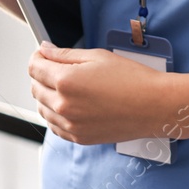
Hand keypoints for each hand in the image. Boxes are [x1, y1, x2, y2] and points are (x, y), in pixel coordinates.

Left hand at [28, 42, 188, 144]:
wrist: (154, 106)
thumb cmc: (133, 80)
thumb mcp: (98, 57)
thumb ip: (66, 54)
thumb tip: (45, 51)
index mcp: (66, 81)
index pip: (34, 67)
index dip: (38, 56)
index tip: (44, 54)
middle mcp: (63, 105)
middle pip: (35, 87)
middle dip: (42, 74)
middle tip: (59, 67)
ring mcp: (69, 124)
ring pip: (42, 108)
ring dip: (48, 95)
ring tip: (68, 87)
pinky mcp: (78, 137)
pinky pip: (53, 125)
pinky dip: (56, 114)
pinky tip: (71, 104)